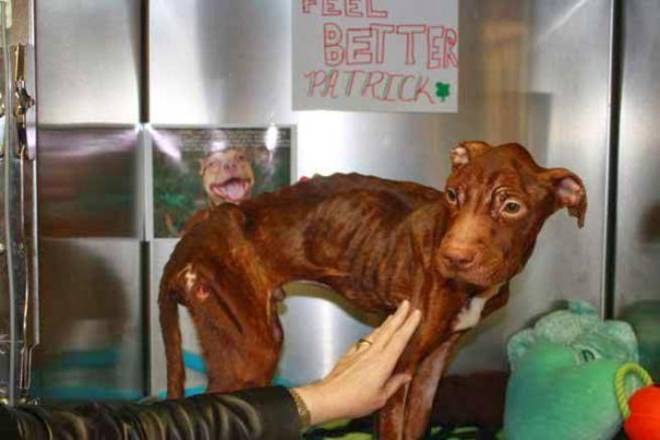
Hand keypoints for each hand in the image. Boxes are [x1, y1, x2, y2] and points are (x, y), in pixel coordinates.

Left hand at [293, 300, 420, 424]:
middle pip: (389, 330)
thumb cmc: (355, 401)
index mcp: (383, 363)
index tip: (416, 313)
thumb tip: (406, 375)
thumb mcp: (380, 398)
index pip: (400, 339)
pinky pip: (366, 339)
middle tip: (406, 303)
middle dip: (399, 315)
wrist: (328, 397)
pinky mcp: (350, 353)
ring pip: (377, 333)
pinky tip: (375, 333)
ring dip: (387, 323)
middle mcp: (373, 353)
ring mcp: (360, 351)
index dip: (409, 325)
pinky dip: (374, 333)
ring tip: (394, 315)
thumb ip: (394, 384)